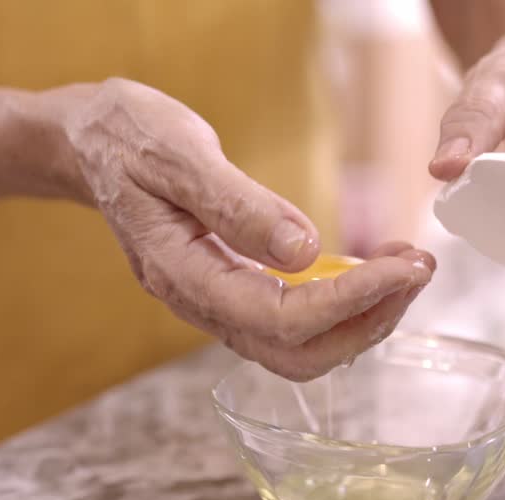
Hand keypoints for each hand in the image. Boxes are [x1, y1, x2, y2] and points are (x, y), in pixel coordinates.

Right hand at [65, 79, 433, 379]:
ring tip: (406, 269)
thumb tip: (303, 251)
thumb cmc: (126, 139)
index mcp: (182, 275)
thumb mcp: (177, 154)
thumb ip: (236, 204)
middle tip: (417, 272)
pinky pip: (291, 321)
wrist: (87, 144)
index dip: (349, 300)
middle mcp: (199, 304)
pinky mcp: (230, 291)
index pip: (280, 318)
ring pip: (297, 347)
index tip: (404, 266)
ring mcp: (214, 303)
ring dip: (361, 319)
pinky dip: (341, 305)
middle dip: (366, 322)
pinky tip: (370, 270)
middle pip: (295, 354)